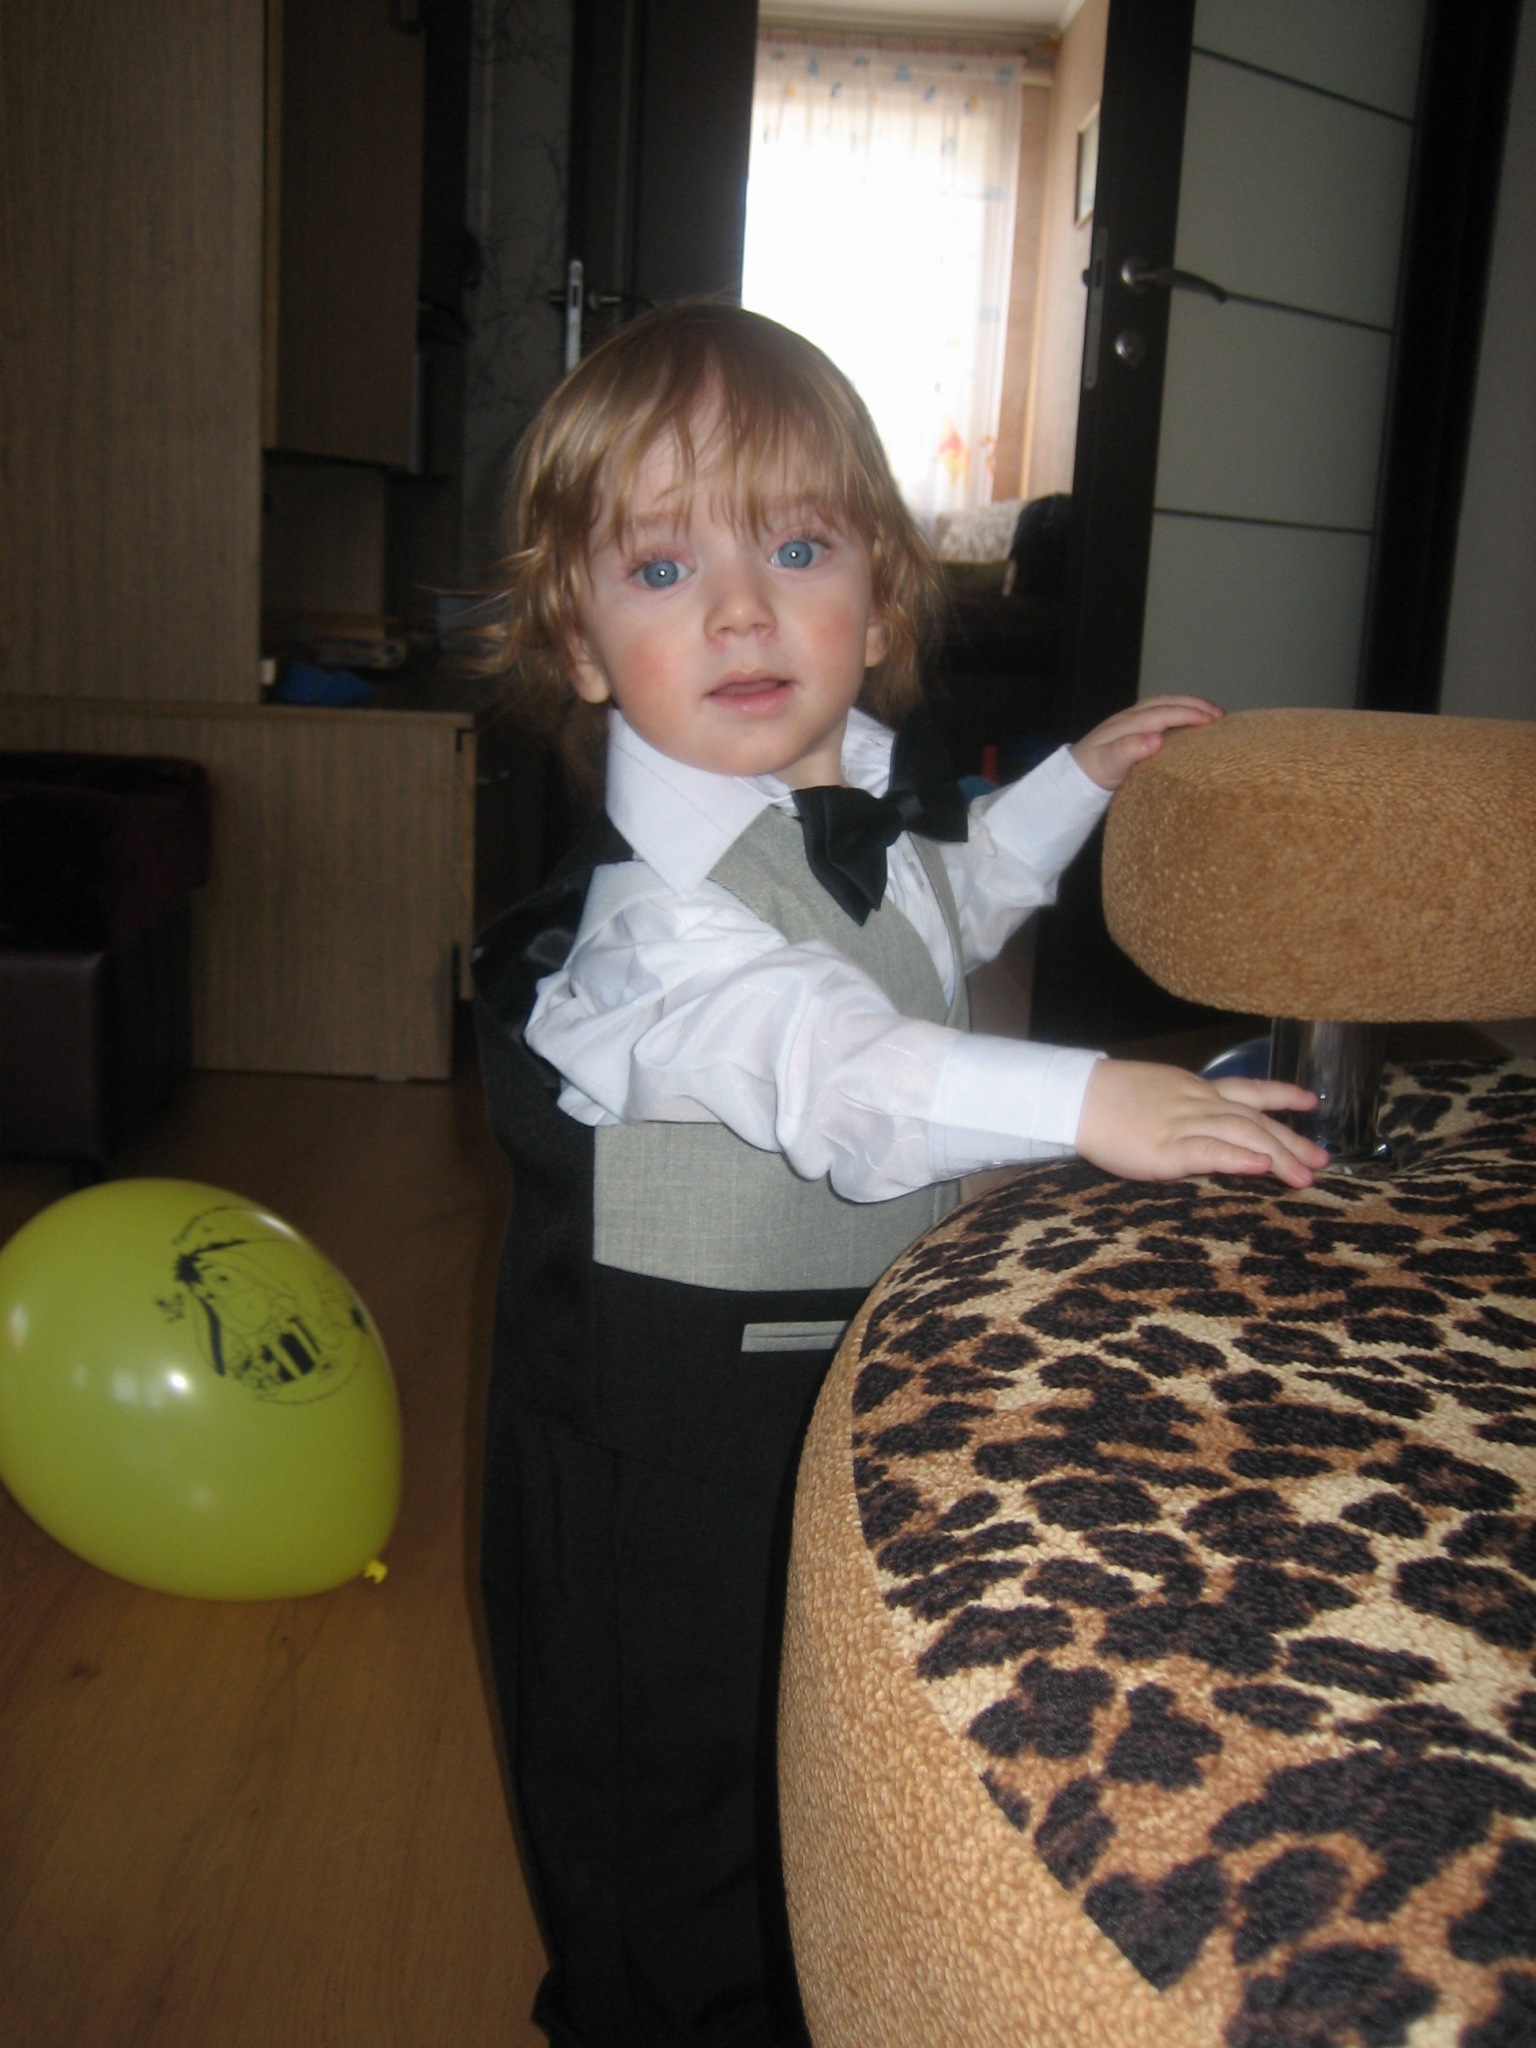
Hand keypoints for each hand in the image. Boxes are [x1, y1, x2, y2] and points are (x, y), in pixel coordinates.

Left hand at [1071, 695, 1221, 791]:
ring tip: (1211, 714)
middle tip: (1221, 715)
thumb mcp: (1107, 765)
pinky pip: (1159, 712)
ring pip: (1163, 704)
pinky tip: (1190, 722)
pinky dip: (1178, 712)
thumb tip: (1157, 739)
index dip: (1188, 714)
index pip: (1163, 713)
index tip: (1213, 721)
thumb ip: (1128, 751)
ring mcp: (1130, 720)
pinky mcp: (1132, 728)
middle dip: (1194, 705)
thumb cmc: (1092, 773)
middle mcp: (1129, 717)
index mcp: (1126, 724)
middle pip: (1166, 702)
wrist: (1072, 777)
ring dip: (1188, 705)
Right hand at [1076, 1060, 1328, 1187]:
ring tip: (1304, 1175)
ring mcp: (1183, 1125)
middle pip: (1254, 1118)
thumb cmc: (1106, 1099)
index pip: (1247, 1090)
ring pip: (1242, 1134)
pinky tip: (1260, 1168)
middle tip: (1322, 1160)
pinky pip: (1209, 1150)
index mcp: (1194, 1090)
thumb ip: (1182, 1107)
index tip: (1311, 1102)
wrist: (1073, 1098)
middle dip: (1291, 1139)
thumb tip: (1201, 1122)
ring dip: (1277, 1154)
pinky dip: (1237, 1158)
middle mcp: (1197, 1104)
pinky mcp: (1165, 1149)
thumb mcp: (1155, 1094)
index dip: (1282, 1095)